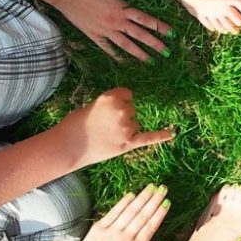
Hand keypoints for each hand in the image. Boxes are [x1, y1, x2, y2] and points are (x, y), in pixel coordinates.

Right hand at [54, 0, 171, 62]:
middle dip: (154, 44)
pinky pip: (107, 48)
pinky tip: (123, 61)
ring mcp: (105, 31)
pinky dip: (115, 55)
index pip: (146, 20)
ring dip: (139, 54)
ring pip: (126, 45)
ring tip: (150, 61)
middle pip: (139, 35)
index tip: (172, 34)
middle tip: (166, 53)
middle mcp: (116, 22)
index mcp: (122, 9)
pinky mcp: (94, 35)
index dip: (160, 27)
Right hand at [54, 88, 174, 167]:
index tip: (108, 109)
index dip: (119, 102)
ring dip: (125, 129)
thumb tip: (128, 108)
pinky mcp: (128, 143)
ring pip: (135, 124)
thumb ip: (112, 105)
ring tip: (106, 135)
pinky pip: (150, 137)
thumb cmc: (76, 124)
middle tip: (103, 125)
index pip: (128, 95)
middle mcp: (121, 110)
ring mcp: (126, 127)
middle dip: (121, 116)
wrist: (68, 146)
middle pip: (132, 110)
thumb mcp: (94, 105)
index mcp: (111, 97)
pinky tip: (173, 132)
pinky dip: (162, 135)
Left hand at [72, 184, 170, 240]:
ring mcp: (112, 231)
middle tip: (162, 188)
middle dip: (154, 200)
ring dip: (142, 198)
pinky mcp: (100, 227)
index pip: (151, 227)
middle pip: (142, 215)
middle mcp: (125, 238)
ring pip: (130, 211)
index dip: (159, 213)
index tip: (167, 201)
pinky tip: (132, 194)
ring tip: (151, 187)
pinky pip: (114, 212)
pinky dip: (123, 202)